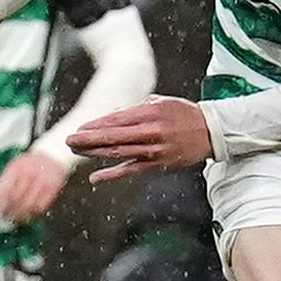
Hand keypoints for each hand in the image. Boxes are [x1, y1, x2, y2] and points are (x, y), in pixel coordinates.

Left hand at [0, 148, 71, 222]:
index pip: (4, 188)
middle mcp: (29, 175)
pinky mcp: (52, 189)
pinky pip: (41, 206)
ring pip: (28, 205)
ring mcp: (41, 182)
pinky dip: (33, 213)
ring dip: (20, 215)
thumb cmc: (30, 163)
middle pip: (15, 198)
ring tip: (14, 219)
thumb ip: (5, 180)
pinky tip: (28, 214)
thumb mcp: (15, 166)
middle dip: (7, 210)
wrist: (53, 156)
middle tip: (3, 216)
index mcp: (17, 168)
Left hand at [68, 96, 212, 182]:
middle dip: (88, 139)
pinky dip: (111, 174)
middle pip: (113, 137)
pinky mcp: (158, 164)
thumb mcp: (160, 102)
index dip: (95, 126)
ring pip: (118, 153)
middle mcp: (151, 131)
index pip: (116, 120)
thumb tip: (112, 118)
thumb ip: (136, 109)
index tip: (79, 128)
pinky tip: (95, 177)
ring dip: (94, 153)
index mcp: (150, 113)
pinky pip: (130, 170)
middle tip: (69, 140)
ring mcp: (154, 150)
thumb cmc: (183, 114)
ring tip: (76, 151)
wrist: (211, 131)